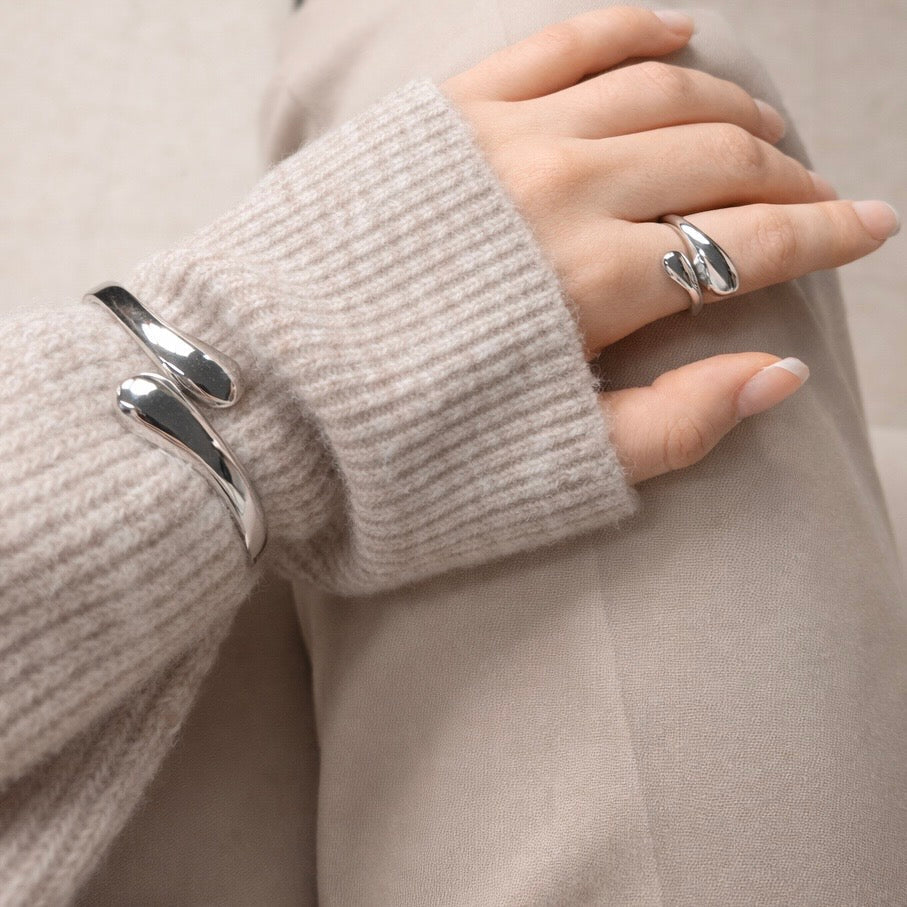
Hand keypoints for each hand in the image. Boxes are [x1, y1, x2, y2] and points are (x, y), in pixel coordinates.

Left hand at [440, 6, 899, 483]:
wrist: (253, 404)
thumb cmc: (394, 454)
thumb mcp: (549, 469)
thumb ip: (673, 424)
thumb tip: (779, 371)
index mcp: (592, 286)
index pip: (748, 244)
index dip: (826, 237)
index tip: (873, 227)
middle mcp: (559, 191)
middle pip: (715, 157)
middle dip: (786, 174)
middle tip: (815, 194)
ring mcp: (499, 138)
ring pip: (654, 87)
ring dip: (726, 102)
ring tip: (761, 123)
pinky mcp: (443, 114)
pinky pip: (558, 42)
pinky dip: (627, 29)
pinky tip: (673, 33)